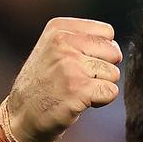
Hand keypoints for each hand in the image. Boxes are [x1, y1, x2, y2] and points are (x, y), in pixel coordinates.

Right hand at [4, 18, 122, 141]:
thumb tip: (118, 48)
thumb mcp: (54, 48)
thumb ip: (82, 39)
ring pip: (114, 74)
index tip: (82, 62)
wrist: (24, 113)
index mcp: (59, 28)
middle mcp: (63, 42)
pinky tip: (80, 101)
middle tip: (80, 79)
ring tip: (77, 90)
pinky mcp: (78, 88)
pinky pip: (111, 92)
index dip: (102, 52)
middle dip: (104, 69)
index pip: (107, 32)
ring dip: (101, 86)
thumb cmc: (46, 82)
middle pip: (114, 52)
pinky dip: (101, 101)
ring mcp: (70, 65)